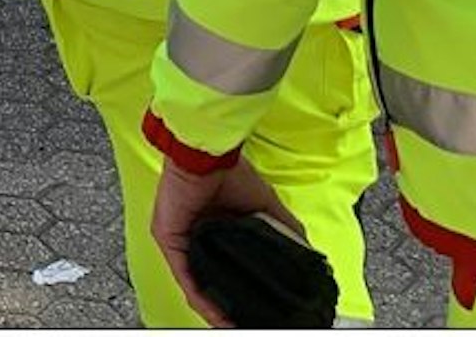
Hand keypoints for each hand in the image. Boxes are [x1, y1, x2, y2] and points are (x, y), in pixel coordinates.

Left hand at [150, 157, 301, 327]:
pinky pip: (184, 276)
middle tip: (246, 324)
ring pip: (196, 286)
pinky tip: (217, 314)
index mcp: (214, 233)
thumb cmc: (230, 173)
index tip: (261, 313)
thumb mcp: (266, 208)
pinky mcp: (169, 239)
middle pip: (210, 284)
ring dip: (216, 310)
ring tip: (234, 325)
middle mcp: (194, 240)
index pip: (225, 273)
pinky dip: (202, 298)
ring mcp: (180, 241)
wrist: (207, 155)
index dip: (240, 295)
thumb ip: (284, 232)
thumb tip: (306, 255)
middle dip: (228, 308)